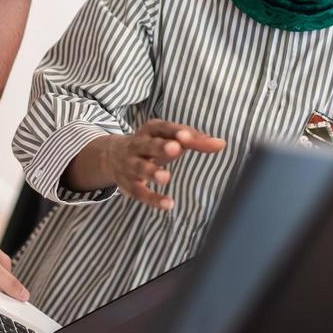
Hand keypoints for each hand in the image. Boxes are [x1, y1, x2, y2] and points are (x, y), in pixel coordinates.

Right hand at [86, 119, 225, 210]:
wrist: (111, 156)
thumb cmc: (151, 144)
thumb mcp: (169, 137)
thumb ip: (194, 140)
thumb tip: (221, 144)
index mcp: (150, 130)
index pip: (164, 129)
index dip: (175, 132)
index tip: (187, 137)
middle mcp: (138, 145)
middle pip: (148, 145)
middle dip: (160, 147)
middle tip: (175, 149)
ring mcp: (131, 165)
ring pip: (140, 168)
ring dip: (152, 172)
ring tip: (166, 177)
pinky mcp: (129, 184)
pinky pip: (140, 192)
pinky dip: (152, 199)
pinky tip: (168, 204)